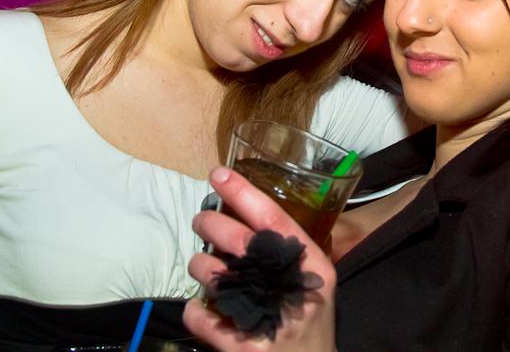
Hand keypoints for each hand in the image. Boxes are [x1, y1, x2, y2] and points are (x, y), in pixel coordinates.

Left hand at [183, 167, 336, 351]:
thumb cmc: (310, 318)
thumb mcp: (315, 280)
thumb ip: (290, 251)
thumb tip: (247, 211)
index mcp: (311, 265)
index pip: (274, 219)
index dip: (244, 193)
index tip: (219, 174)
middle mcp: (291, 288)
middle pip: (240, 242)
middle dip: (211, 224)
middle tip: (200, 220)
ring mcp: (268, 319)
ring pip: (214, 277)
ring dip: (200, 266)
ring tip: (204, 267)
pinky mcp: (244, 348)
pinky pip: (201, 317)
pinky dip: (194, 309)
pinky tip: (202, 307)